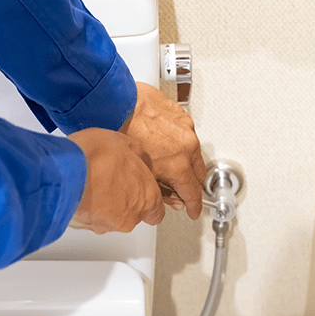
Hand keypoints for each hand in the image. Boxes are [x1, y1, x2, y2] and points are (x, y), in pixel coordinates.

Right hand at [67, 128, 164, 233]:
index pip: (156, 213)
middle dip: (122, 200)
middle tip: (111, 180)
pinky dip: (86, 208)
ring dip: (103, 205)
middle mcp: (130, 217)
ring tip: (93, 183)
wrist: (65, 171)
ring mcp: (107, 224)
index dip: (147, 200)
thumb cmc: (96, 157)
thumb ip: (138, 156)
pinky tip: (80, 190)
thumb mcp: (125, 142)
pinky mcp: (85, 227)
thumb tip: (139, 158)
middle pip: (131, 214)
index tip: (138, 190)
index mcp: (147, 198)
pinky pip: (89, 218)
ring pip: (109, 218)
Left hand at [120, 82, 206, 219]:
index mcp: (179, 165)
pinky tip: (166, 144)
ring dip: (187, 162)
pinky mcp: (180, 114)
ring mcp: (186, 128)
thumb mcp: (140, 173)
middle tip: (183, 192)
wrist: (115, 105)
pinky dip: (180, 143)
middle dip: (192, 185)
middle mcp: (187, 146)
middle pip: (199, 173)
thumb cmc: (122, 134)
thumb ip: (160, 190)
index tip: (193, 210)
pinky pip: (186, 134)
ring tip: (171, 166)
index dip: (193, 205)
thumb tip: (170, 198)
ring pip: (194, 152)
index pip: (193, 192)